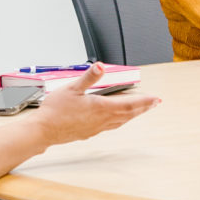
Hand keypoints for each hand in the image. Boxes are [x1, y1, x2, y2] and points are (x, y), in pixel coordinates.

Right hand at [35, 64, 158, 146]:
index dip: (144, 101)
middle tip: (154, 104)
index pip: (129, 104)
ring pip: (121, 121)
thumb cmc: (55, 111)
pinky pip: (111, 126)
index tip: (156, 99)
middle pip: (128, 113)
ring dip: (132, 115)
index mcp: (101, 107)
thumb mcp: (72, 88)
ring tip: (139, 111)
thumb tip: (100, 66)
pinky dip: (119, 121)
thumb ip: (88, 77)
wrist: (44, 131)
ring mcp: (96, 128)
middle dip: (143, 108)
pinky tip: (116, 120)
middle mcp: (102, 120)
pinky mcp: (89, 132)